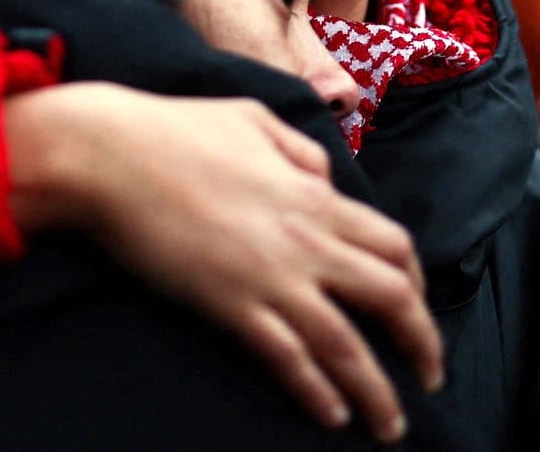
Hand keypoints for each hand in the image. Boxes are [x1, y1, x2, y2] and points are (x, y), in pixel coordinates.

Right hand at [4, 84, 441, 442]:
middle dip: (422, 344)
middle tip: (428, 378)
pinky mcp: (230, 304)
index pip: (394, 245)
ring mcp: (270, 275)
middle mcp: (306, 238)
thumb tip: (325, 180)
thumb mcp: (254, 119)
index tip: (416, 311)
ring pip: (348, 344)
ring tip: (390, 428)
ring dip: (379, 393)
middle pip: (392, 298)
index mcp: (313, 194)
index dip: (415, 284)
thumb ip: (301, 152)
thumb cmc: (174, 130)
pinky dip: (317, 393)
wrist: (110, 155)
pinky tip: (331, 416)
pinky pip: (289, 359)